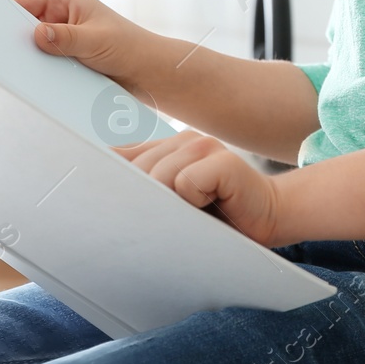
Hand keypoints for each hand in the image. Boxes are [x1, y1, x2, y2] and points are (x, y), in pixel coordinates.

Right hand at [13, 0, 163, 90]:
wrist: (150, 74)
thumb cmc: (130, 48)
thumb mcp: (96, 40)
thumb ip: (66, 38)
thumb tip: (36, 34)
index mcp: (68, 1)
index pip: (27, 0)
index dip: (8, 11)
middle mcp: (63, 17)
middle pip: (26, 24)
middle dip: (15, 37)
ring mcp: (63, 39)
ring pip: (34, 46)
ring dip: (28, 57)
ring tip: (12, 70)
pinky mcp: (66, 59)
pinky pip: (44, 63)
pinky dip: (38, 70)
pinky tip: (30, 82)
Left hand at [115, 131, 286, 246]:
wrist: (269, 217)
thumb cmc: (219, 215)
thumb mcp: (174, 202)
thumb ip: (145, 188)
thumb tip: (99, 189)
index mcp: (167, 147)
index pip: (122, 157)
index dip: (111, 180)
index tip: (96, 200)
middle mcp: (184, 140)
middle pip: (139, 171)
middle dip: (142, 201)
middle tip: (162, 222)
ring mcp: (205, 146)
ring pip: (160, 177)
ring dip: (171, 206)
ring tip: (191, 217)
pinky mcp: (224, 161)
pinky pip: (187, 183)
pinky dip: (194, 202)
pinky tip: (210, 207)